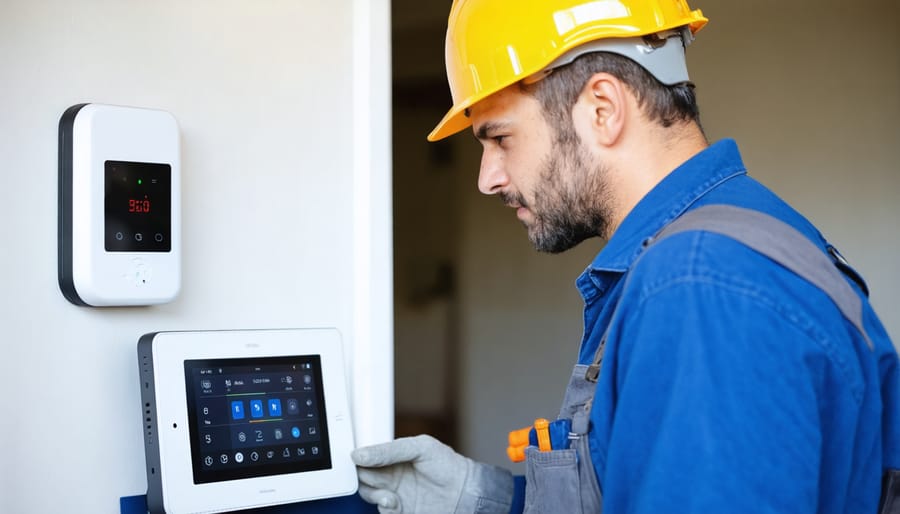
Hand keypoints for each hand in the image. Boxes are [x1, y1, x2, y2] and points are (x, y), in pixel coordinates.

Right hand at [351, 434, 513, 513]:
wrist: (466, 493)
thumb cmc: (447, 465)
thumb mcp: (420, 448)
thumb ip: (389, 450)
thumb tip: (360, 454)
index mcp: (393, 455)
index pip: (367, 455)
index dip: (359, 458)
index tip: (354, 461)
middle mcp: (390, 474)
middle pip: (363, 476)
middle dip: (363, 478)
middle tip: (371, 479)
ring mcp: (394, 493)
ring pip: (369, 494)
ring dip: (374, 496)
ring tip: (391, 498)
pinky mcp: (399, 510)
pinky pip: (382, 511)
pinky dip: (385, 509)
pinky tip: (395, 505)